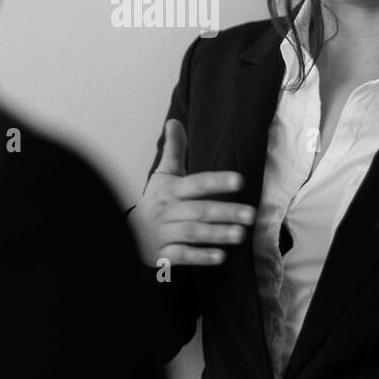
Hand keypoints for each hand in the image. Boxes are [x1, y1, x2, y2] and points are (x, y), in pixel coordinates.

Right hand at [128, 118, 254, 266]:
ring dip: (216, 234)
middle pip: (198, 211)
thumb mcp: (162, 175)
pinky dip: (200, 257)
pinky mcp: (163, 254)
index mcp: (170, 190)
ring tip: (240, 234)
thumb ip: (174, 150)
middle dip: (225, 212)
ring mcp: (164, 233)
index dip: (217, 181)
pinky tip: (220, 257)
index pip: (196, 184)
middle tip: (250, 214)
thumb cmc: (155, 200)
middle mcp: (167, 211)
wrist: (127, 231)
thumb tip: (175, 121)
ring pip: (192, 233)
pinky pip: (181, 255)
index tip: (239, 180)